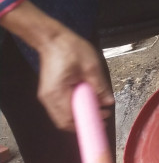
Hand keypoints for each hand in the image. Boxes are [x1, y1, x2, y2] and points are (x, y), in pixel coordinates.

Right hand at [1, 0, 113, 130]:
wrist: (53, 39)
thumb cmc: (71, 49)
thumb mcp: (91, 66)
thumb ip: (99, 86)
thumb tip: (108, 102)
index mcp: (57, 93)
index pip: (69, 120)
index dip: (87, 123)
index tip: (103, 118)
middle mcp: (48, 99)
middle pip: (64, 121)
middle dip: (84, 121)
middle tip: (102, 114)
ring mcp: (47, 96)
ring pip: (62, 116)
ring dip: (79, 115)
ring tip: (97, 107)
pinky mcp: (49, 92)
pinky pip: (61, 107)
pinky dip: (73, 108)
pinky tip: (86, 101)